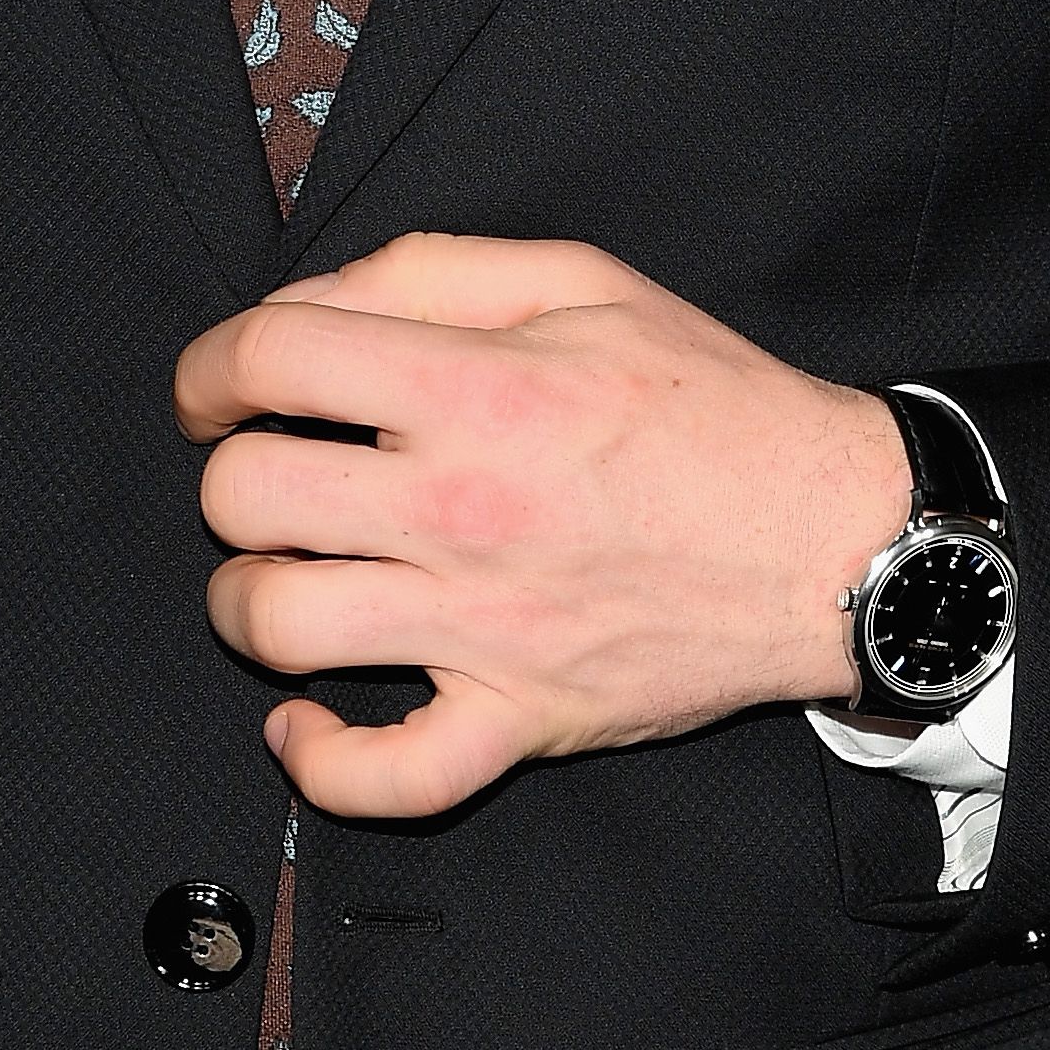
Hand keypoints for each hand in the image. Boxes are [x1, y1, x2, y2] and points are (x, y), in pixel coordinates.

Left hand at [175, 232, 910, 819]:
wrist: (837, 538)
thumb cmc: (714, 405)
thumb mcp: (587, 283)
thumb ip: (434, 272)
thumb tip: (313, 305)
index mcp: (481, 386)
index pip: (272, 357)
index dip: (213, 365)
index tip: (218, 388)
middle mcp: (466, 506)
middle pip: (245, 495)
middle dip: (231, 476)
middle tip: (271, 475)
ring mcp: (487, 626)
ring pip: (279, 626)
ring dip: (249, 601)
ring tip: (285, 577)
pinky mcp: (521, 719)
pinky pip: (387, 777)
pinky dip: (320, 762)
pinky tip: (302, 723)